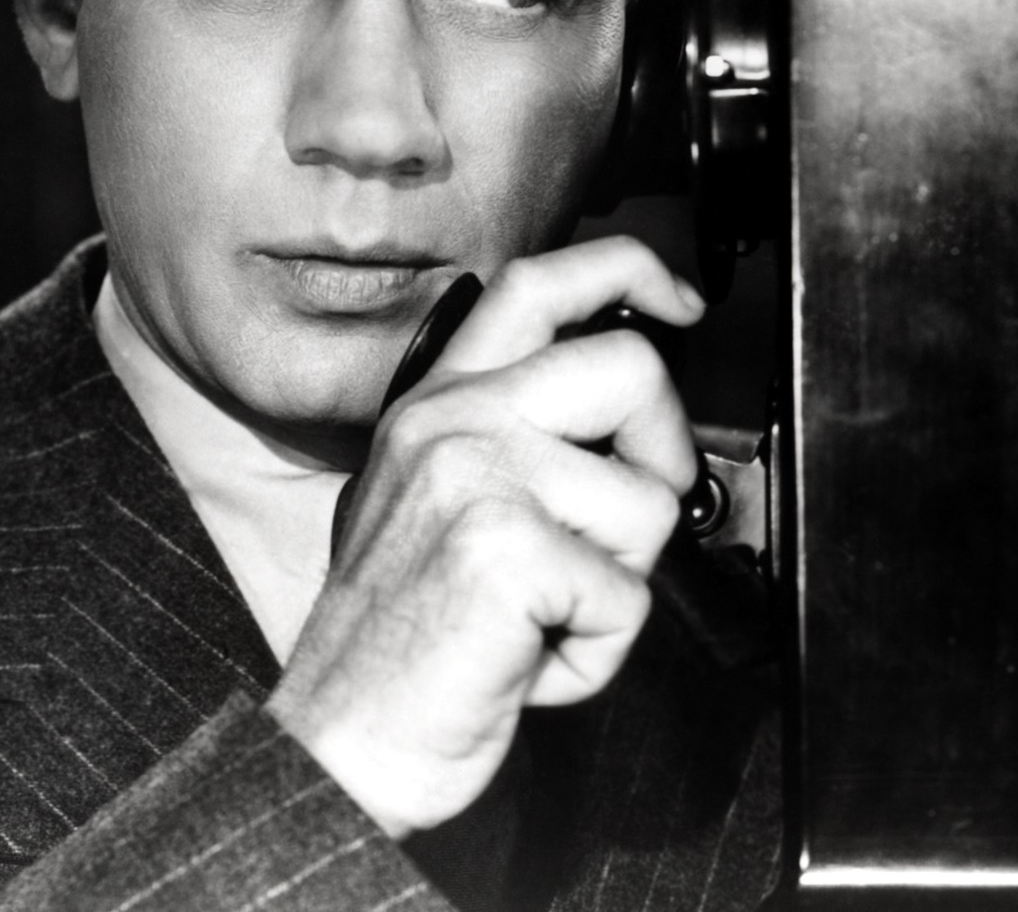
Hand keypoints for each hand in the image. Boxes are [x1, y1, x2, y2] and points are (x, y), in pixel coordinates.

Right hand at [264, 236, 702, 837]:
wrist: (338, 745)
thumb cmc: (395, 644)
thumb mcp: (433, 505)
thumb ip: (506, 442)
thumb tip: (624, 428)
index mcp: (435, 403)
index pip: (538, 280)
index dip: (630, 271)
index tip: (680, 301)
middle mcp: (450, 420)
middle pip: (631, 368)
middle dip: (665, 454)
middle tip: (630, 523)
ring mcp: (474, 476)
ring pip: (646, 503)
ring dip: (616, 587)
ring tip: (537, 620)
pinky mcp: (503, 550)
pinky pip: (628, 597)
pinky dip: (597, 653)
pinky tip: (527, 663)